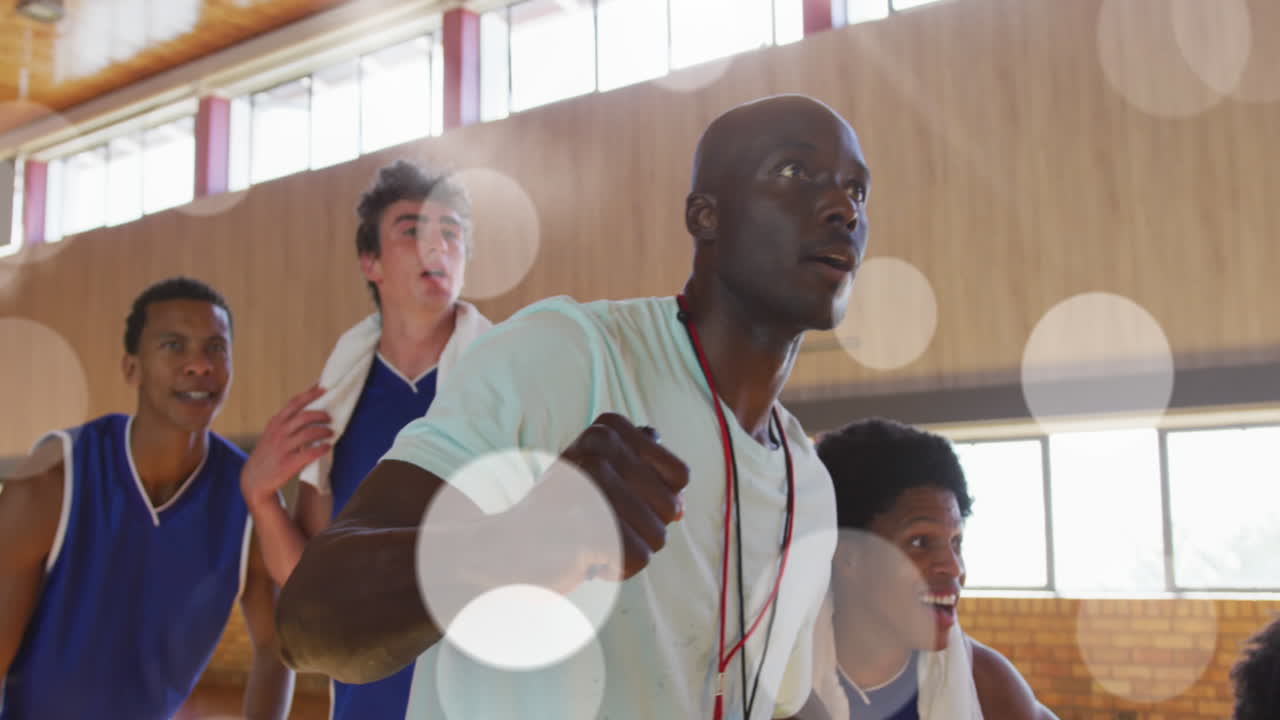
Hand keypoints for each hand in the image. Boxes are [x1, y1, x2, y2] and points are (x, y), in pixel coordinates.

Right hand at [241, 385, 332, 509]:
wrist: (254, 479)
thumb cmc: (269, 453)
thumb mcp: (272, 433)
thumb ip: (286, 421)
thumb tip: (308, 407)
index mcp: (276, 422)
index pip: (295, 402)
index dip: (311, 393)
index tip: (324, 388)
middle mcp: (279, 432)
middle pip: (304, 416)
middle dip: (321, 414)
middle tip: (330, 418)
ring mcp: (283, 447)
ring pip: (309, 433)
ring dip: (324, 431)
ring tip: (331, 433)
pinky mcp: (288, 463)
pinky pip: (310, 453)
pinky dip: (322, 448)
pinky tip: (327, 447)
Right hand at [543, 412, 689, 582]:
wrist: (502, 548)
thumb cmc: (557, 514)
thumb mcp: (593, 474)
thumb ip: (636, 464)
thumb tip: (673, 483)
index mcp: (606, 431)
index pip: (681, 475)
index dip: (657, 500)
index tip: (618, 501)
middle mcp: (601, 451)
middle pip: (671, 508)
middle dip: (643, 529)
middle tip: (598, 525)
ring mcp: (594, 488)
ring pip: (658, 536)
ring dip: (628, 550)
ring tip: (589, 540)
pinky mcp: (591, 526)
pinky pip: (638, 558)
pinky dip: (617, 568)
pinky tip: (585, 558)